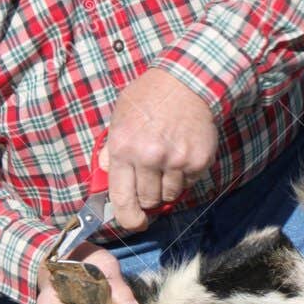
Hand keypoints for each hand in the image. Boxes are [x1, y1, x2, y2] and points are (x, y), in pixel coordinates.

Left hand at [102, 68, 217, 230]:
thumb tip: (105, 174)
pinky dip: (185, 176)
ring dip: (168, 186)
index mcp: (123, 148)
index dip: (127, 218)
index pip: (122, 198)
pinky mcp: (197, 161)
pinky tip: (182, 154)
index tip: (134, 223)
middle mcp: (148, 157)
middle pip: (147, 201)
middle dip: (149, 196)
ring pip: (170, 195)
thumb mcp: (120, 117)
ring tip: (168, 162)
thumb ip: (110, 149)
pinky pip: (189, 184)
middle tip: (152, 179)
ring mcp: (175, 160)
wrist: (188, 80)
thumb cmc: (150, 97)